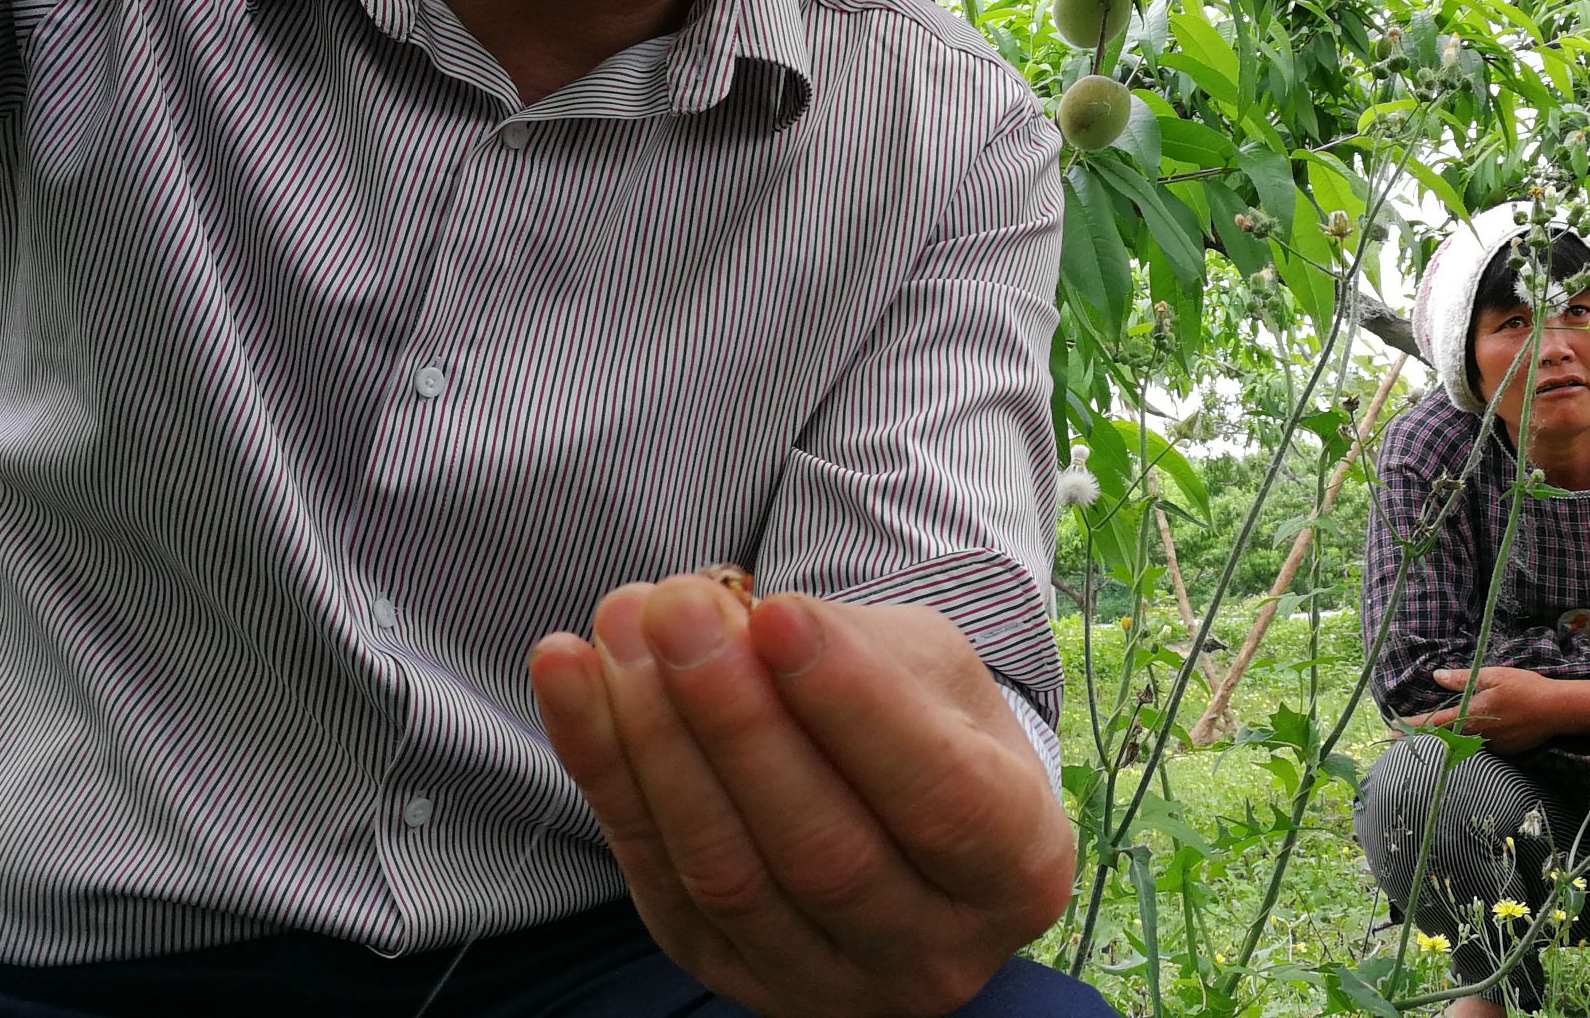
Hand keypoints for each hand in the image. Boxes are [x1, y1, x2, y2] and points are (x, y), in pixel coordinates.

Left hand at [526, 575, 1074, 1017]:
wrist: (897, 809)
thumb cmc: (927, 722)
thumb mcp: (932, 670)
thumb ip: (859, 653)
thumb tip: (753, 626)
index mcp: (1020, 867)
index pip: (939, 797)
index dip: (853, 707)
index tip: (779, 614)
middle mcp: (937, 952)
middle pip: (822, 849)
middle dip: (734, 719)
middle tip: (675, 608)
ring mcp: (829, 984)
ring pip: (727, 874)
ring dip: (654, 743)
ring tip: (618, 630)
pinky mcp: (730, 977)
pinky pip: (655, 880)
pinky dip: (603, 773)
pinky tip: (570, 675)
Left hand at [1411, 665, 1564, 753]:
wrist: (1558, 711)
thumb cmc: (1525, 688)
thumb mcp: (1493, 675)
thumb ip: (1462, 679)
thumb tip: (1436, 676)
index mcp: (1471, 715)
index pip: (1434, 723)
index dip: (1412, 726)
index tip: (1392, 730)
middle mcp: (1477, 735)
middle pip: (1443, 740)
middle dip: (1421, 739)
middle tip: (1398, 740)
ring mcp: (1491, 746)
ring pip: (1461, 745)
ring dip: (1442, 743)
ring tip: (1425, 739)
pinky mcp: (1504, 751)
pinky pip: (1479, 747)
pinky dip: (1466, 744)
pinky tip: (1462, 739)